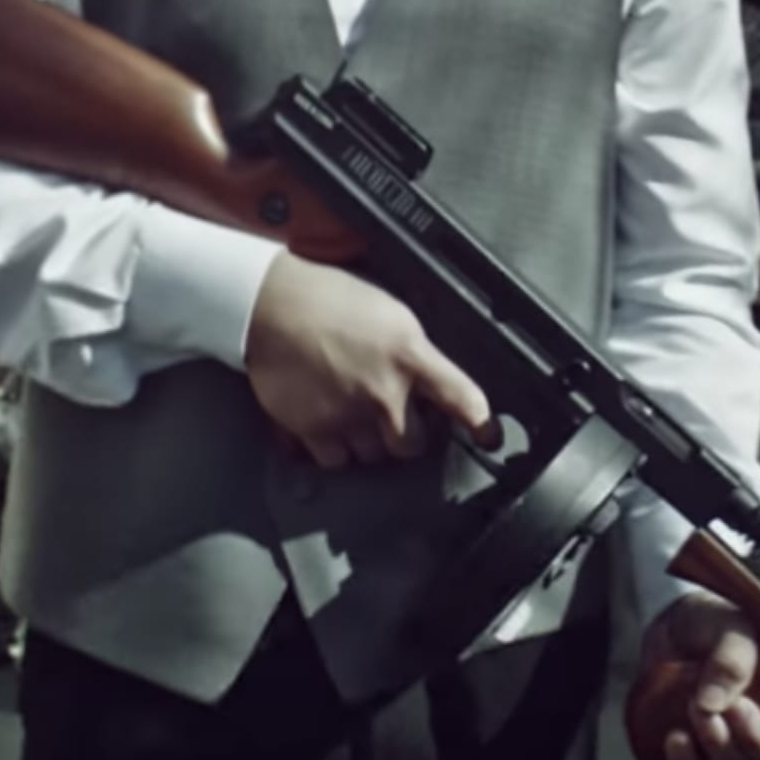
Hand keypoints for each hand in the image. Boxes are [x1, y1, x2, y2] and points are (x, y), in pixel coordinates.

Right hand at [240, 251, 493, 467]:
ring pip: (372, 456)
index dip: (480, 423)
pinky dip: (333, 448)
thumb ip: (415, 353)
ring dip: (368, 441)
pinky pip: (335, 460)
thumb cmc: (332, 299)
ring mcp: (347, 415)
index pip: (460, 397)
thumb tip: (431, 385)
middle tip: (391, 414)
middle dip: (405, 434)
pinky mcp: (312, 429)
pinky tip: (327, 421)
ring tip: (352, 410)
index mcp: (409, 355)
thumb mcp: (392, 315)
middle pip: (411, 445)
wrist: (271, 304)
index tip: (489, 438)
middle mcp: (383, 392)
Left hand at [627, 592, 759, 759]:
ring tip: (698, 707)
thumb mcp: (731, 623)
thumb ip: (733, 657)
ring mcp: (732, 740)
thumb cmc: (718, 619)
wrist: (670, 622)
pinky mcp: (694, 748)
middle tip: (739, 707)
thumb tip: (713, 704)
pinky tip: (675, 736)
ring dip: (719, 744)